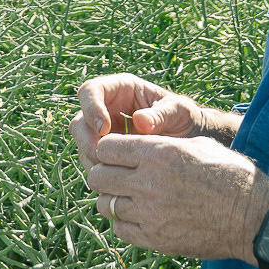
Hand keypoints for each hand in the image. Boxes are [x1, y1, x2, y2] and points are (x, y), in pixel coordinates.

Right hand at [70, 74, 228, 164]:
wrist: (189, 141)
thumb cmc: (184, 118)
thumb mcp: (178, 111)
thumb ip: (161, 114)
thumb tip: (140, 122)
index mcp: (121, 89)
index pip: (91, 91)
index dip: (91, 108)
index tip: (105, 129)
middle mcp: (107, 108)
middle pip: (79, 121)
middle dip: (86, 139)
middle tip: (102, 156)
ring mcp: (103, 132)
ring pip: (82, 144)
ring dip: (91, 158)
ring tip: (113, 171)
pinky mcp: (106, 152)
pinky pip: (92, 162)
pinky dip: (100, 171)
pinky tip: (117, 179)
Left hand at [82, 132, 268, 262]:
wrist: (252, 216)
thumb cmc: (230, 175)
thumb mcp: (196, 146)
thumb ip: (160, 147)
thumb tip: (137, 148)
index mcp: (158, 153)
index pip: (106, 147)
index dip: (106, 150)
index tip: (114, 154)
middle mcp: (148, 182)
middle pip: (97, 176)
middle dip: (102, 174)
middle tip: (114, 176)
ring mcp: (149, 213)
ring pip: (104, 205)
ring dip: (111, 199)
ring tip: (128, 198)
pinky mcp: (155, 239)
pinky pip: (120, 230)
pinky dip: (124, 223)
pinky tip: (139, 217)